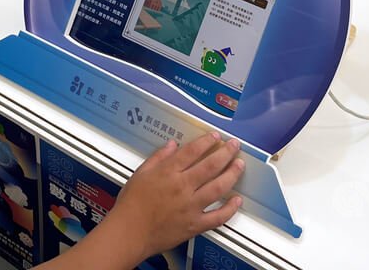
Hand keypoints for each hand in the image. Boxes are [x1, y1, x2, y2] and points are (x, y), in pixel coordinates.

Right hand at [106, 132, 243, 260]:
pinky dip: (230, 209)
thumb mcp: (140, 173)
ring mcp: (191, 206)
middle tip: (234, 145)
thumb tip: (172, 145)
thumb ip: (158, 157)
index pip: (192, 151)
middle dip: (225, 153)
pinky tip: (237, 200)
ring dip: (232, 174)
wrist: (129, 233)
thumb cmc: (131, 205)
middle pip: (210, 166)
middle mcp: (182, 187)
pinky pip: (217, 217)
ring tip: (239, 165)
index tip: (215, 136)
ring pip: (218, 188)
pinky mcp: (195, 225)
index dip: (206, 141)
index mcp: (168, 172)